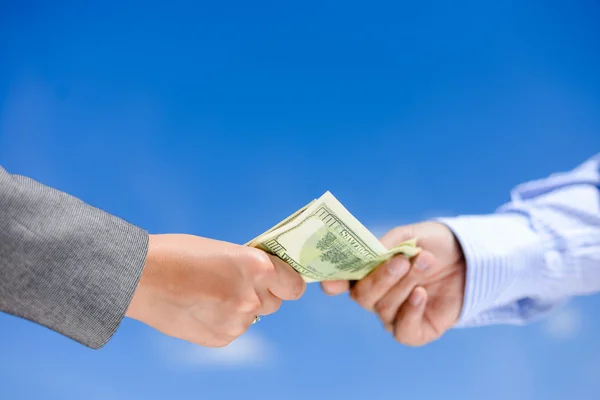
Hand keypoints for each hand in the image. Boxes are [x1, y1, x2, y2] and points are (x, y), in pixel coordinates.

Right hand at [125, 234, 304, 346]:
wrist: (141, 277)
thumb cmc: (180, 254)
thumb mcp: (225, 251)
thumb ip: (249, 268)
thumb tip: (265, 280)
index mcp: (257, 267)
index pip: (294, 286)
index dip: (286, 283)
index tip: (279, 282)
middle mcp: (252, 297)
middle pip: (275, 303)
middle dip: (261, 294)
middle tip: (234, 284)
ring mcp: (237, 321)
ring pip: (252, 317)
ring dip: (240, 309)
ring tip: (210, 294)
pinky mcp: (221, 338)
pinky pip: (233, 330)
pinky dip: (222, 322)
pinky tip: (200, 307)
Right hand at [321, 221, 465, 345]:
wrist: (469, 258)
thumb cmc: (434, 243)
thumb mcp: (410, 235)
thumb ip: (387, 244)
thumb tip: (370, 253)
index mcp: (367, 272)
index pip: (342, 282)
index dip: (333, 283)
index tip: (331, 283)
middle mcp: (376, 296)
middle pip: (362, 297)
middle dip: (381, 278)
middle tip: (403, 260)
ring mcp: (394, 315)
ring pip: (384, 309)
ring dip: (405, 284)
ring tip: (426, 262)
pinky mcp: (416, 331)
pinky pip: (402, 330)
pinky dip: (410, 312)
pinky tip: (421, 294)